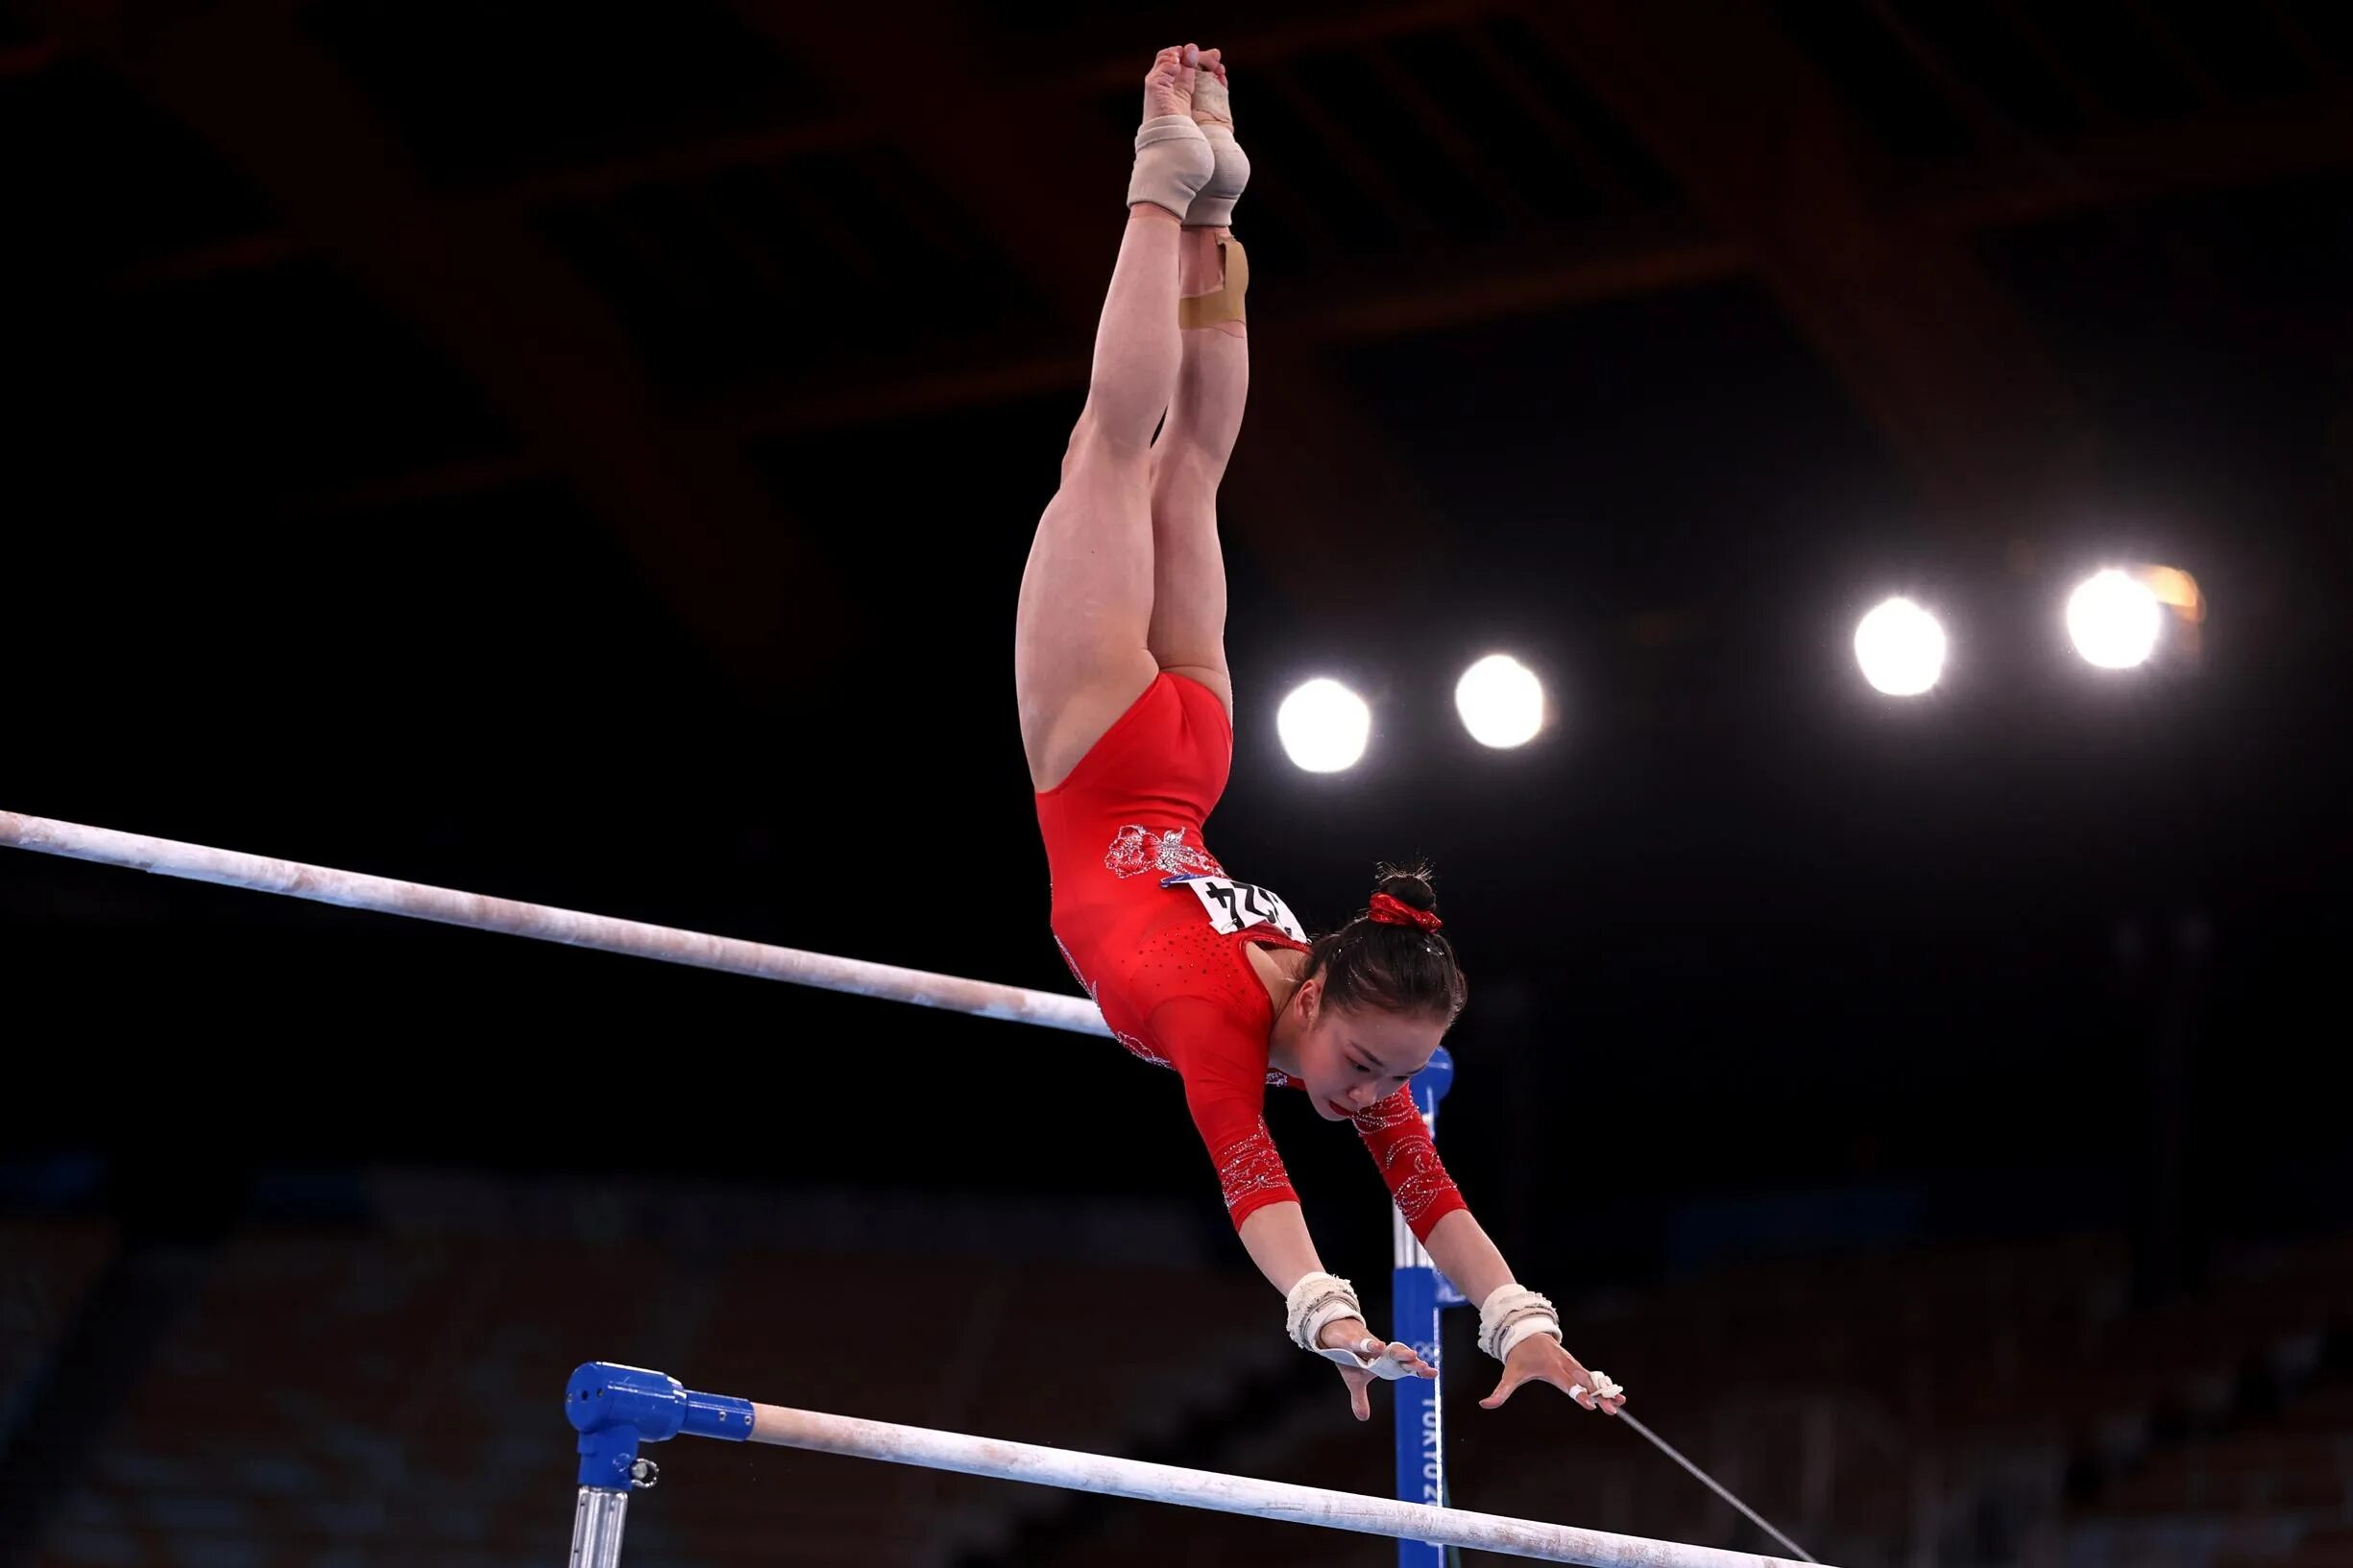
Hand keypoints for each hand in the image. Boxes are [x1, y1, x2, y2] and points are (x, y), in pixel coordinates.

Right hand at [1315, 1317, 1434, 1421]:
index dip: (1419, 1370)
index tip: (1433, 1373)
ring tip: (1412, 1355)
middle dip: (1413, 1362)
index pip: (1404, 1367)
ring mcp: (1368, 1345)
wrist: (1335, 1333)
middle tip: (1424, 1366)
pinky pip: (1362, 1342)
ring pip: (1386, 1348)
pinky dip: (1371, 1345)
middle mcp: (1379, 1353)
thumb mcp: (1354, 1381)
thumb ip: (1361, 1398)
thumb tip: (1363, 1417)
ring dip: (1399, 1352)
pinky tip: (1380, 1347)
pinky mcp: (1352, 1340)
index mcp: (1383, 1363)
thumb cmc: (1349, 1355)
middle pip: (1400, 1356)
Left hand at [1478, 1334, 1625, 1414]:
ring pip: (1592, 1378)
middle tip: (1612, 1409)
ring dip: (1607, 1389)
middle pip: (1585, 1383)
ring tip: (1622, 1401)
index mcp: (1551, 1369)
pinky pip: (1592, 1375)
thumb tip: (1484, 1404)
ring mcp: (1573, 1364)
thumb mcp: (1509, 1374)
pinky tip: (1617, 1394)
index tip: (1589, 1405)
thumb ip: (1500, 1392)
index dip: (1578, 1394)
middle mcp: (1565, 1366)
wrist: (1527, 1333)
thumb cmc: (1519, 1357)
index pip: (1566, 1384)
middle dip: (1599, 1396)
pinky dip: (1604, 1383)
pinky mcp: (1576, 1365)